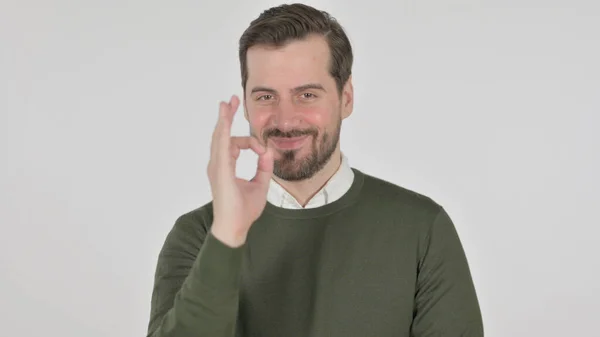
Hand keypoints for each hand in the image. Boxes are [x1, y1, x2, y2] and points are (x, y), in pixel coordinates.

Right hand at [207, 95, 273, 246]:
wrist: (235, 227)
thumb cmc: (243, 210)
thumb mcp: (260, 185)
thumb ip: (264, 168)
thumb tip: (268, 153)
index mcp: (226, 168)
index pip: (234, 144)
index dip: (251, 143)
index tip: (264, 150)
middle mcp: (218, 165)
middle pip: (221, 134)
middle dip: (226, 116)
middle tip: (231, 100)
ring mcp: (217, 167)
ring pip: (219, 136)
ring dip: (223, 118)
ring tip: (226, 103)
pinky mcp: (221, 170)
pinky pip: (222, 146)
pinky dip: (223, 131)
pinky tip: (225, 119)